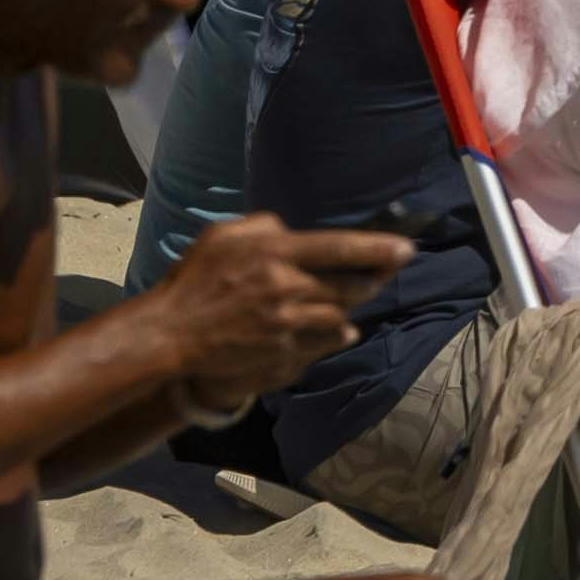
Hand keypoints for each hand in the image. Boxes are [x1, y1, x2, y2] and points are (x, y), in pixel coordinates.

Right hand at [156, 216, 403, 410]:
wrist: (172, 333)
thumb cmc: (196, 279)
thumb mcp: (225, 235)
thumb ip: (265, 226)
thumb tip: (294, 231)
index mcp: (275, 254)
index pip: (340, 249)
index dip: (379, 249)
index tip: (408, 249)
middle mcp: (287, 289)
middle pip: (349, 288)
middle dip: (372, 281)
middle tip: (385, 274)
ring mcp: (286, 326)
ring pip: (339, 319)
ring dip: (348, 310)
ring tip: (350, 301)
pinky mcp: (283, 354)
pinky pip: (323, 346)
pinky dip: (333, 337)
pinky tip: (335, 330)